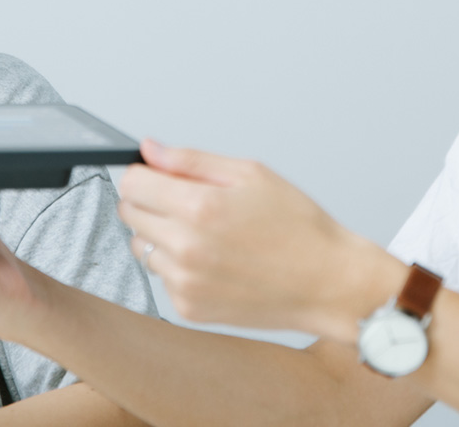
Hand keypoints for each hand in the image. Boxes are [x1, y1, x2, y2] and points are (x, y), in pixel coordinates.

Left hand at [118, 139, 394, 340]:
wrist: (328, 283)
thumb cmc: (299, 228)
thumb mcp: (250, 174)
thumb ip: (191, 160)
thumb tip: (151, 150)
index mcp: (199, 207)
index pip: (132, 183)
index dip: (145, 174)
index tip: (160, 177)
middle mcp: (186, 247)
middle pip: (130, 214)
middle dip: (152, 202)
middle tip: (189, 204)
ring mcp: (185, 282)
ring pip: (142, 247)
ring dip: (163, 236)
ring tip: (207, 235)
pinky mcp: (189, 308)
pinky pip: (162, 278)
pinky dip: (179, 267)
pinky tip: (214, 262)